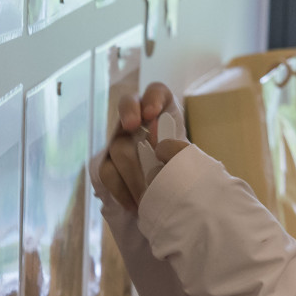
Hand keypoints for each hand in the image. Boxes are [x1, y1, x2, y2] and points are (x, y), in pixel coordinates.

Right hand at [96, 82, 189, 211]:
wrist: (173, 191)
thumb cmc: (184, 169)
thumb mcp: (187, 156)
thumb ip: (178, 149)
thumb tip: (161, 149)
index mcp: (161, 109)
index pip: (155, 91)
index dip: (153, 98)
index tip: (151, 114)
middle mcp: (136, 118)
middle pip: (128, 116)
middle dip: (139, 142)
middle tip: (148, 168)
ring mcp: (118, 138)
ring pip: (118, 148)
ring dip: (133, 174)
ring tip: (147, 196)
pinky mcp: (108, 161)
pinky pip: (108, 172)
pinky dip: (121, 190)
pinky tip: (133, 204)